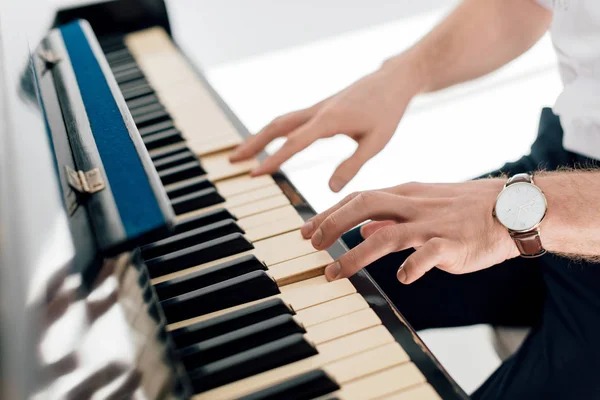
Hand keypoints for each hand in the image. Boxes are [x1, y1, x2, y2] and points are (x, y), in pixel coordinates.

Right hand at [229, 55, 423, 191]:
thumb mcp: (375, 142)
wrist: (392, 80)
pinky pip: (290, 120)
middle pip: (276, 126)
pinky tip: (268, 142)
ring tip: (241, 153)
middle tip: (232, 160)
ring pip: (280, 121)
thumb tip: (330, 189)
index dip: (273, 159)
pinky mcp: (320, 109)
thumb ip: (352, 165)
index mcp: (330, 121)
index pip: (294, 143)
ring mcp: (316, 108)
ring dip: (259, 137)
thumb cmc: (387, 112)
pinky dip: (273, 132)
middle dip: (253, 143)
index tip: (254, 174)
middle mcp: (317, 112)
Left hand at [300, 179, 518, 283]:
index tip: (307, 231)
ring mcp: (432, 224)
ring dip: (355, 255)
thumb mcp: (424, 204)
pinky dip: (410, 267)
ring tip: (335, 273)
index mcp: (405, 193)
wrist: (513, 209)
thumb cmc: (465, 209)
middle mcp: (413, 205)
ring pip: (386, 235)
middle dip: (332, 225)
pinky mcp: (452, 244)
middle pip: (364, 206)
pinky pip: (427, 255)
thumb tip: (363, 228)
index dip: (329, 213)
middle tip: (313, 246)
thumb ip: (392, 215)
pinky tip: (399, 279)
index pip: (358, 198)